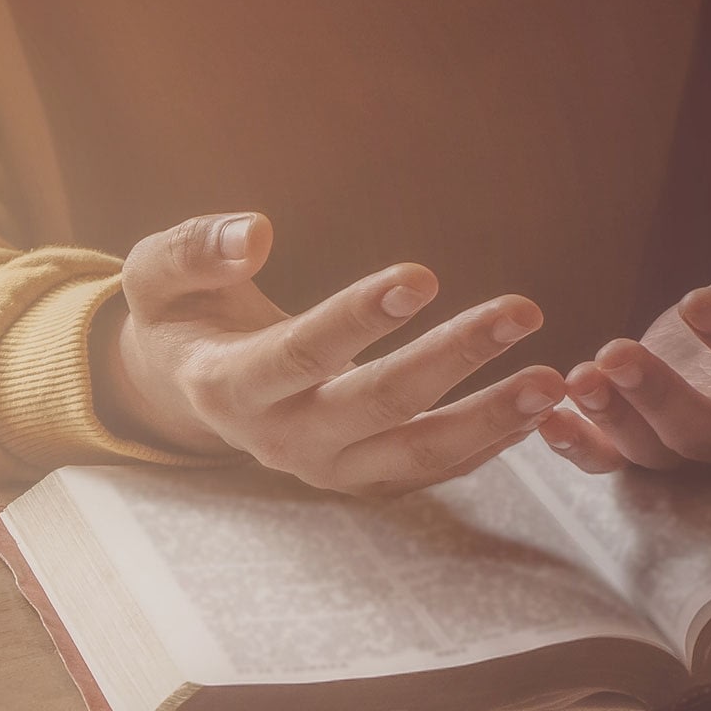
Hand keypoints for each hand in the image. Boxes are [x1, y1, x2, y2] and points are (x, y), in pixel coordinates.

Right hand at [93, 212, 561, 493]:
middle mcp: (278, 440)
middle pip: (375, 407)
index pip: (301, 354)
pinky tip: (537, 409)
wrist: (186, 389)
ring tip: (554, 381)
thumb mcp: (156, 274)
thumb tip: (257, 231)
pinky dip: (485, 446)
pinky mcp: (358, 479)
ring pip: (414, 453)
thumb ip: (195, 249)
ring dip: (487, 421)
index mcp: (228, 386)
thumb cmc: (180, 317)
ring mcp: (322, 469)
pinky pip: (428, 472)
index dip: (357, 318)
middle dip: (451, 360)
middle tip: (522, 312)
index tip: (422, 275)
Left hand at [537, 245, 710, 472]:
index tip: (695, 298)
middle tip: (615, 352)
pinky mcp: (648, 449)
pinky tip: (546, 418)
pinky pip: (612, 462)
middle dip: (656, 396)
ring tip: (579, 375)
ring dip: (610, 416)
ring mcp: (695, 453)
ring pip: (652, 454)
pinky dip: (577, 446)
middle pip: (704, 434)